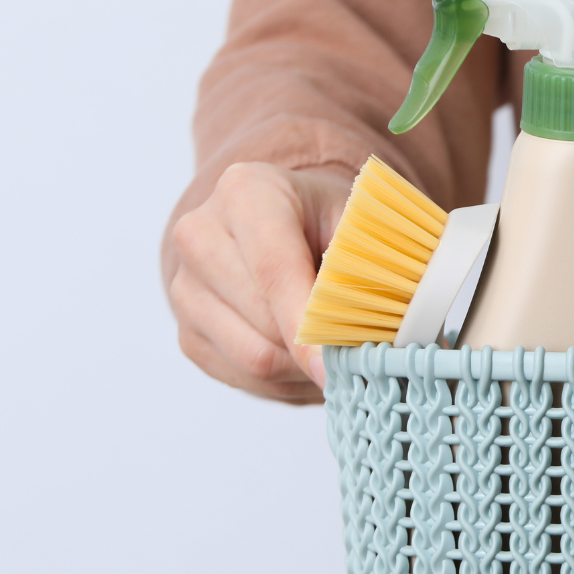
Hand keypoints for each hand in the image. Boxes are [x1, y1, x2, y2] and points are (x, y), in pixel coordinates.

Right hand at [165, 162, 353, 403]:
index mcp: (247, 192)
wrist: (285, 222)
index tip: (335, 367)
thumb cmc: (331, 221)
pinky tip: (308, 361)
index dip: (308, 327)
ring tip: (339, 356)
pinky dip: (284, 380)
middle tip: (362, 355)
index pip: (275, 270)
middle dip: (318, 349)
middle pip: (264, 322)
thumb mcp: (362, 223)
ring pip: (252, 357)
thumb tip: (387, 333)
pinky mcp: (187, 331)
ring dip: (303, 369)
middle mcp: (201, 235)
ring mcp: (185, 287)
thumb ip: (370, 267)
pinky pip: (240, 376)